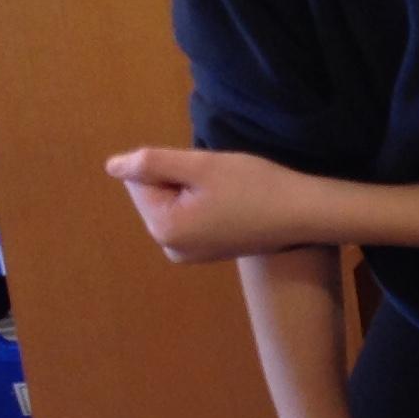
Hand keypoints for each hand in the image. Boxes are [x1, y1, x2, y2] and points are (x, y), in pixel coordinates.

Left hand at [106, 147, 321, 262]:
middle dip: (182, 180)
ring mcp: (189, 254)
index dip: (174, 166)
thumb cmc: (256, 186)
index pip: (141, 179)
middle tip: (222, 182)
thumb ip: (151, 163)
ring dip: (195, 191)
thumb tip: (112, 167)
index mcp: (164, 227)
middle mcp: (170, 247)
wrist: (306, 214)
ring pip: (174, 204)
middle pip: (156, 194)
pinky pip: (191, 218)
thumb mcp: (202, 165)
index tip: (209, 173)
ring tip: (231, 194)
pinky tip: (235, 206)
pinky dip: (206, 205)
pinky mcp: (207, 253)